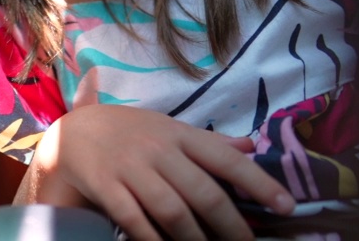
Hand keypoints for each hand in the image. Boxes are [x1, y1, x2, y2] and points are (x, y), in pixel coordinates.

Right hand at [16, 104, 294, 240]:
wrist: (72, 132)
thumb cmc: (129, 133)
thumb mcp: (169, 129)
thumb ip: (209, 142)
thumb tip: (252, 146)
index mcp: (179, 134)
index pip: (227, 158)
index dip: (259, 182)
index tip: (286, 206)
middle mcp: (158, 149)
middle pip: (204, 192)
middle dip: (232, 225)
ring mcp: (131, 168)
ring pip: (173, 210)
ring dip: (196, 239)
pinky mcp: (106, 186)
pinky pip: (135, 220)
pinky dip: (154, 240)